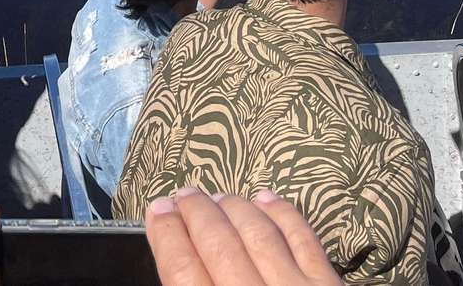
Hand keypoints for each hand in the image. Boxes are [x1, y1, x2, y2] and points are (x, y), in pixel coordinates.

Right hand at [145, 189, 341, 285]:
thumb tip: (178, 254)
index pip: (182, 270)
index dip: (167, 234)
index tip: (158, 209)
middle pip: (218, 244)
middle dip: (196, 212)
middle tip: (184, 193)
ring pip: (258, 235)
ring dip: (234, 208)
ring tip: (218, 195)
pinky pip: (304, 240)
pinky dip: (284, 215)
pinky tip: (266, 199)